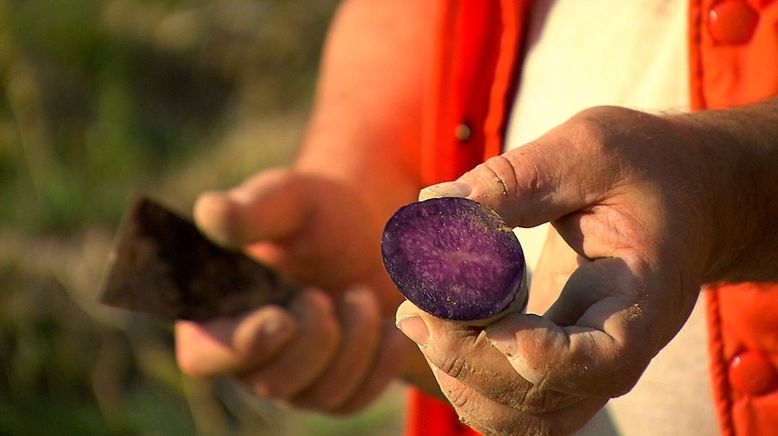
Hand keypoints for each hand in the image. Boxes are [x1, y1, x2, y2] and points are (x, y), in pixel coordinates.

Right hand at [174, 168, 412, 412]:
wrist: (370, 236)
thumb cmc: (319, 214)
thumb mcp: (290, 201)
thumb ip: (253, 210)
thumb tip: (211, 212)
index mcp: (216, 311)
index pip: (204, 354)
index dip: (238, 347)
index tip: (281, 319)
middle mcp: (247, 354)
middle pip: (269, 381)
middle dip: (313, 337)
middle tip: (326, 294)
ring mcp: (292, 377)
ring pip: (319, 394)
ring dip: (352, 344)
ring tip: (362, 296)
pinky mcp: (333, 388)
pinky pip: (354, 398)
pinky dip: (380, 363)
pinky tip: (394, 329)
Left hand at [398, 106, 747, 433]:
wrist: (683, 194)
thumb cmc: (643, 168)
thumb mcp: (587, 151)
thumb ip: (516, 179)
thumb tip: (434, 203)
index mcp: (642, 300)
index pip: (602, 361)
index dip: (540, 353)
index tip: (487, 314)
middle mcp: (618, 350)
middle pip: (542, 398)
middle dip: (468, 356)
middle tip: (419, 301)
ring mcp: (587, 366)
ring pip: (521, 417)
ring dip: (459, 378)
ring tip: (417, 316)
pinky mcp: (558, 363)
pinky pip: (510, 403)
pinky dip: (465, 378)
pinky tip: (435, 325)